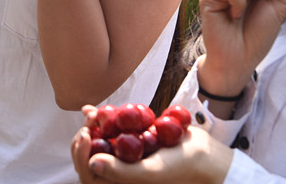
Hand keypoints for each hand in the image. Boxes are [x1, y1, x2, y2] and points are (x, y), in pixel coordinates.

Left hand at [71, 118, 231, 183]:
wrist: (205, 154)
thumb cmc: (181, 169)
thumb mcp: (151, 172)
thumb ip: (121, 172)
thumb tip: (92, 164)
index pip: (89, 175)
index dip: (80, 156)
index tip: (84, 135)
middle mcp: (120, 173)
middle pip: (90, 157)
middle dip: (84, 138)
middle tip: (88, 122)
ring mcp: (126, 157)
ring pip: (99, 141)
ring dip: (93, 126)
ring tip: (93, 112)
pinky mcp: (133, 142)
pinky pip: (112, 131)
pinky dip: (104, 119)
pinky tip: (97, 109)